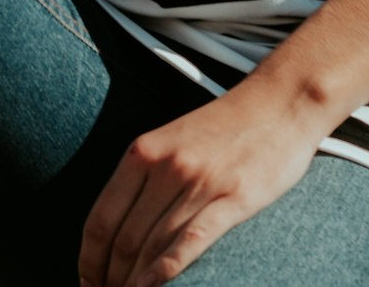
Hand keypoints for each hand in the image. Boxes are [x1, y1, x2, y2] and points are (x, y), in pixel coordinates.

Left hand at [78, 81, 323, 286]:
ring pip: (153, 246)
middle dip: (111, 279)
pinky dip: (168, 270)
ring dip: (135, 283)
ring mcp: (200, 182)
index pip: (101, 218)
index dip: (89, 260)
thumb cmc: (227, 125)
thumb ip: (146, 175)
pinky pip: (192, 239)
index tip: (87, 282)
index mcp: (145, 151)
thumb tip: (118, 224)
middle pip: (125, 240)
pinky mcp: (235, 197)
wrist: (281, 100)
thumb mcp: (173, 139)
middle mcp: (166, 165)